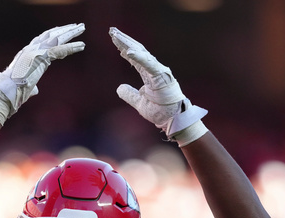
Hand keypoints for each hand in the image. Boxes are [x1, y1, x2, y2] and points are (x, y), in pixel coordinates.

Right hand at [0, 23, 85, 124]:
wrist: (6, 92)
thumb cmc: (12, 92)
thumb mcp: (24, 86)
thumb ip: (32, 85)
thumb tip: (35, 90)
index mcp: (26, 54)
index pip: (42, 40)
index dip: (54, 34)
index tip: (64, 30)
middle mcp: (30, 49)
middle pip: (50, 35)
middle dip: (64, 30)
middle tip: (77, 26)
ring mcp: (35, 51)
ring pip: (56, 38)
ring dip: (70, 33)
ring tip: (82, 28)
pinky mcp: (41, 57)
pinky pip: (60, 50)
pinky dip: (71, 47)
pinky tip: (81, 45)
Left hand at [109, 27, 207, 145]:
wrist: (173, 120)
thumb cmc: (161, 112)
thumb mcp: (139, 103)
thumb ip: (130, 94)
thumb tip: (119, 88)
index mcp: (149, 75)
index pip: (135, 58)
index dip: (124, 48)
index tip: (114, 39)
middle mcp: (154, 70)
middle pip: (137, 51)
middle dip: (124, 40)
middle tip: (112, 31)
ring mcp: (158, 71)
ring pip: (141, 54)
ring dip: (128, 44)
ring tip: (115, 36)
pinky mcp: (161, 76)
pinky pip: (148, 65)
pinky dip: (139, 57)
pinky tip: (127, 51)